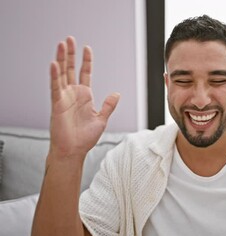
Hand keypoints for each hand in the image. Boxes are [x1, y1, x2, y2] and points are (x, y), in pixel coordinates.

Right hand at [49, 37, 119, 158]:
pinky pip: (55, 87)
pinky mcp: (57, 104)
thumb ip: (109, 105)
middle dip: (70, 54)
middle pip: (71, 69)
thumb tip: (116, 93)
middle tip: (70, 39)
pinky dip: (54, 76)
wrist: (74, 150)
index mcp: (85, 96)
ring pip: (62, 74)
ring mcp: (64, 98)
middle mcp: (73, 94)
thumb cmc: (85, 137)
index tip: (87, 48)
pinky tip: (54, 64)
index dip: (86, 61)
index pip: (85, 73)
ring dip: (61, 59)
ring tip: (61, 45)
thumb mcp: (102, 119)